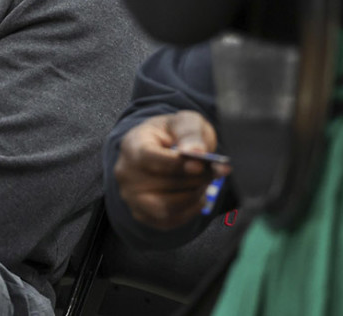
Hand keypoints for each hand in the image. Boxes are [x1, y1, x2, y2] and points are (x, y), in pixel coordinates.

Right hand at [113, 111, 230, 229]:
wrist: (163, 147)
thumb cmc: (174, 134)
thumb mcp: (185, 122)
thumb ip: (190, 133)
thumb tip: (197, 154)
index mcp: (132, 145)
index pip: (149, 158)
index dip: (176, 163)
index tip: (201, 163)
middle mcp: (126, 173)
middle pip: (162, 183)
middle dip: (195, 178)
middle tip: (216, 171)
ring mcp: (132, 196)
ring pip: (166, 207)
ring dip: (192, 195)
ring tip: (203, 182)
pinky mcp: (143, 214)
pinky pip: (169, 220)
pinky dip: (189, 210)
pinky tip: (195, 194)